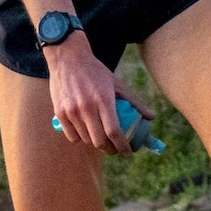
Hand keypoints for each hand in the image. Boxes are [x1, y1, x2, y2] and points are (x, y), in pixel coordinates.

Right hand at [47, 35, 131, 152]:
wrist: (67, 58)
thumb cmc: (95, 71)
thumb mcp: (116, 83)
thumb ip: (134, 101)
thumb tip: (151, 117)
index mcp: (103, 99)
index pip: (114, 131)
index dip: (123, 146)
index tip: (128, 153)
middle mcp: (86, 107)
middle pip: (100, 141)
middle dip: (110, 150)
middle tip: (115, 149)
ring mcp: (71, 111)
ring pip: (86, 140)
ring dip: (96, 144)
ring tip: (101, 139)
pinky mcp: (59, 113)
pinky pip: (72, 137)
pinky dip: (80, 139)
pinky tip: (85, 133)